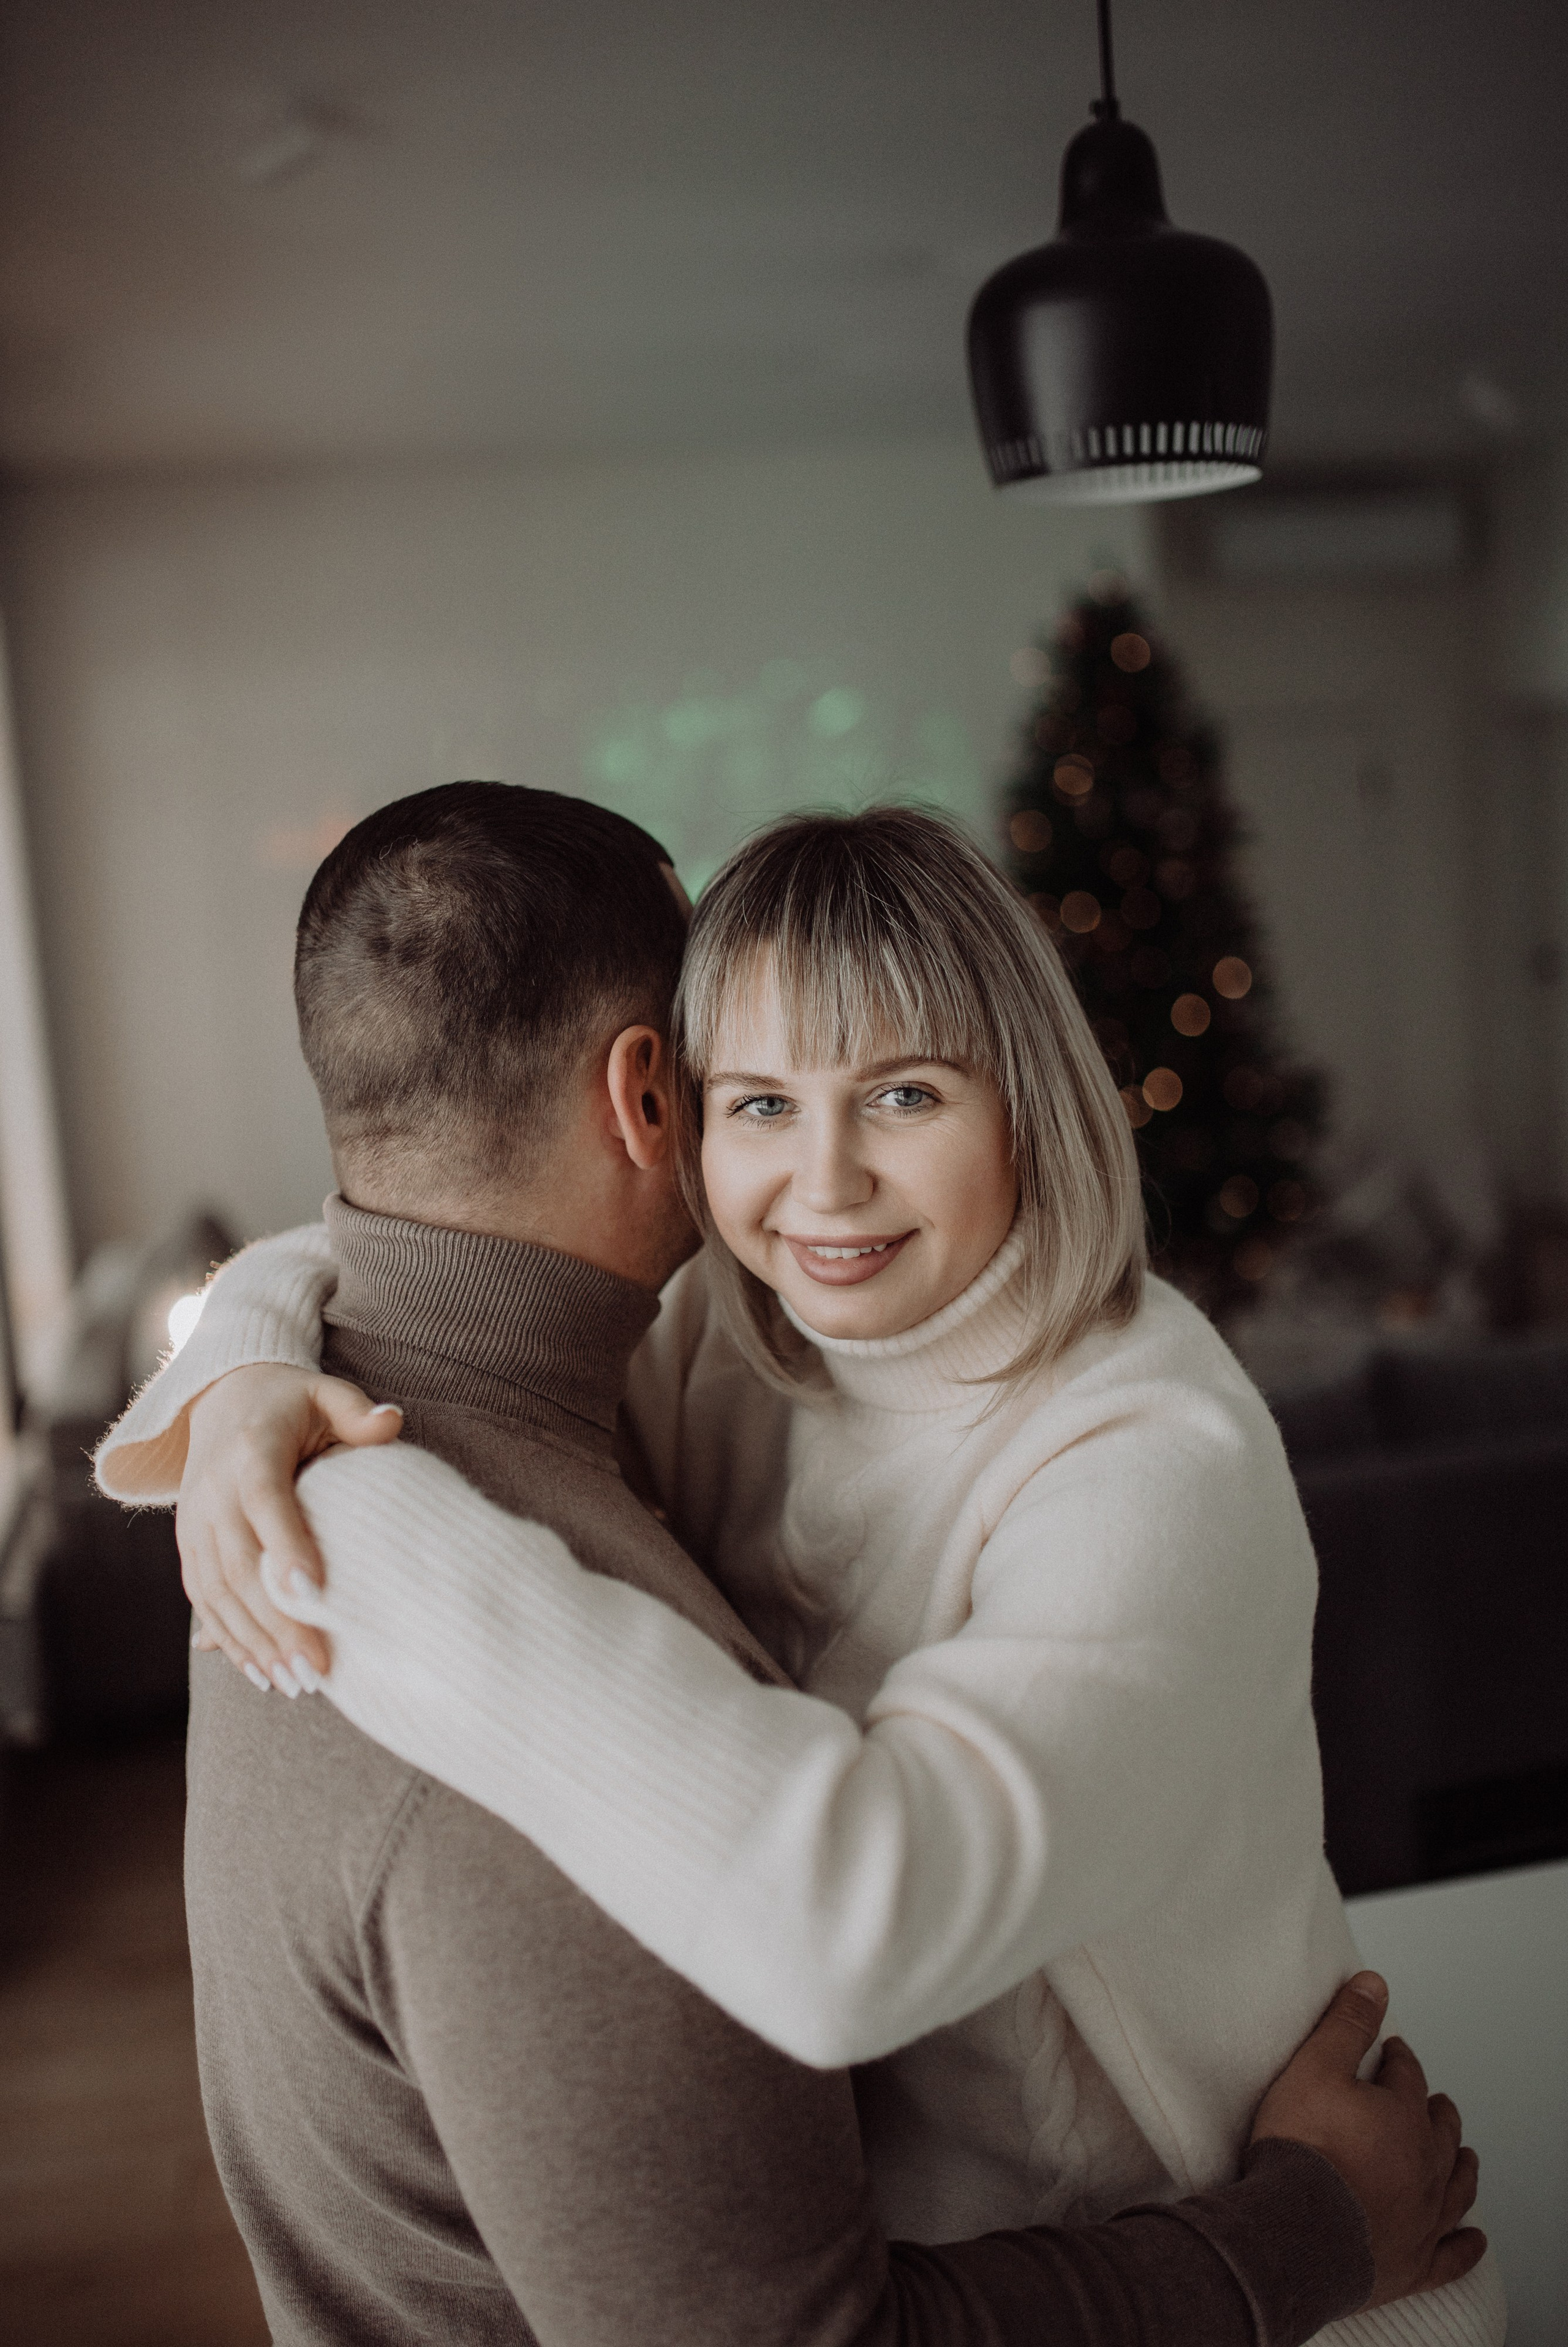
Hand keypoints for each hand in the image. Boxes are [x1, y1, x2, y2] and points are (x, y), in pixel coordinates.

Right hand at [181, 1364, 401, 1691]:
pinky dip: (228, 1638)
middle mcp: (213, 1490)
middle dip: (276, 1620)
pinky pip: (202, 1597)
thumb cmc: (290, 1402)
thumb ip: (357, 1412)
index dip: (285, 1548)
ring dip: (253, 1642)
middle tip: (317, 1669)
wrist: (221, 1398)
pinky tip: (261, 1673)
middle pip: (239, 1563)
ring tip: (295, 1684)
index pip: (265, 1503)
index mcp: (251, 1452)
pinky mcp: (188, 1544)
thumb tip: (391, 1422)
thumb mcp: (325, 1392)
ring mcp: (194, 1521)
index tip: (316, 1592)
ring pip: (216, 1591)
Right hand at [1251, 1971, 1484, 2306]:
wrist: (1294, 2231)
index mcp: (1402, 2116)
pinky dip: (1465, 2247)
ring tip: (1464, 2156)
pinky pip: (1451, 2256)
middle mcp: (1424, 2166)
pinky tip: (1474, 2240)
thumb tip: (1374, 1983)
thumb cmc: (1302, 2150)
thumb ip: (1347, 2024)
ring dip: (1461, 2168)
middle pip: (1440, 2131)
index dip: (1399, 2059)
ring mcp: (1424, 2219)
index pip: (1408, 2077)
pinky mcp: (1413, 2264)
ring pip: (1456, 2188)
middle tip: (1433, 2101)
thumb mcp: (1315, 2067)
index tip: (1392, 2051)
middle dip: (1437, 2111)